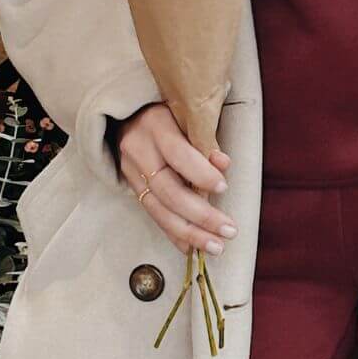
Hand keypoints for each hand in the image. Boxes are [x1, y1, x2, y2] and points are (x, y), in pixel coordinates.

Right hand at [117, 103, 236, 258]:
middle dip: (201, 215)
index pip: (177, 154)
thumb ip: (204, 139)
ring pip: (159, 209)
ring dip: (189, 233)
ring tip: (215, 246)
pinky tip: (190, 248)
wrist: (128, 112)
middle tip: (228, 230)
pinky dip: (173, 233)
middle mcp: (138, 150)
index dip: (201, 173)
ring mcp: (131, 171)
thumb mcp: (186, 114)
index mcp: (155, 125)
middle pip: (168, 190)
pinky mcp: (131, 186)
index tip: (224, 187)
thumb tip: (224, 164)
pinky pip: (153, 214)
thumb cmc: (169, 110)